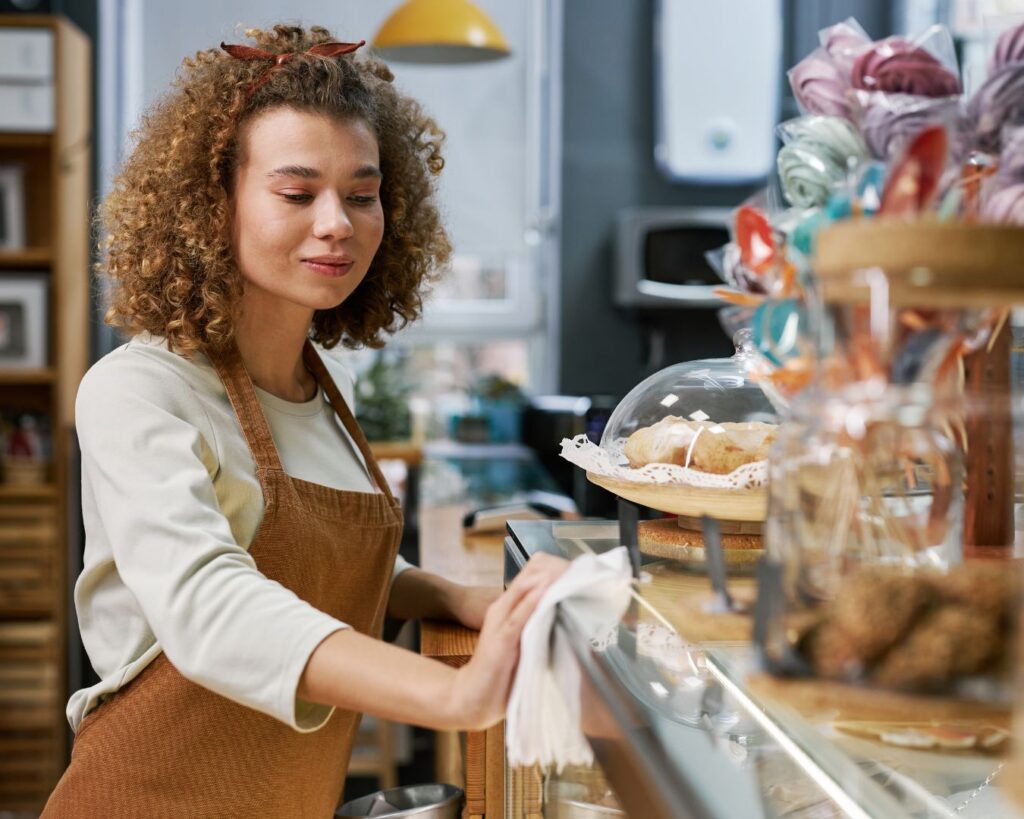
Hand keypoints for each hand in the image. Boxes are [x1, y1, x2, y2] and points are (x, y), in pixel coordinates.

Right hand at [449, 553, 567, 730]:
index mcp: (508, 607)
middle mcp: (502, 608)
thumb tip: (568, 614)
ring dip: (546, 580)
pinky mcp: (501, 639)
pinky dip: (532, 602)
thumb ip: (539, 624)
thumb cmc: (502, 671)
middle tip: (580, 570)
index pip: (531, 575)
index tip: (579, 570)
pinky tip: (545, 592)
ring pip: (524, 589)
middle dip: (555, 570)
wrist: (475, 696)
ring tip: (568, 572)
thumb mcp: (524, 640)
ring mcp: (500, 621)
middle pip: (529, 576)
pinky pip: (518, 615)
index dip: (555, 569)